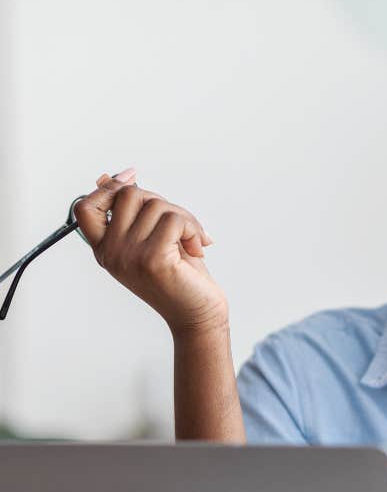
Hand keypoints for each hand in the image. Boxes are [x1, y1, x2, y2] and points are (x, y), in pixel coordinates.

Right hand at [74, 168, 228, 336]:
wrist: (198, 314)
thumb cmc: (180, 277)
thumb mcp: (150, 240)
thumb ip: (132, 214)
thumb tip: (110, 178)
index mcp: (105, 249)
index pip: (84, 207)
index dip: (108, 187)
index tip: (132, 177)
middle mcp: (111, 253)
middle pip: (129, 195)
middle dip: (162, 202)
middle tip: (181, 226)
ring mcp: (129, 256)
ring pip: (156, 205)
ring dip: (184, 218)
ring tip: (192, 241)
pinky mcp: (153, 259)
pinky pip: (174, 220)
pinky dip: (194, 228)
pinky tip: (198, 248)